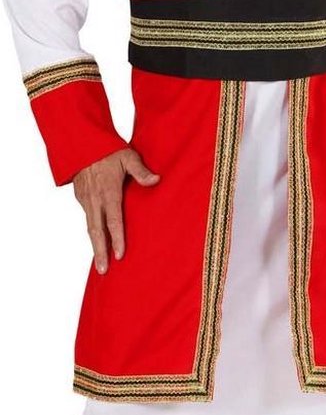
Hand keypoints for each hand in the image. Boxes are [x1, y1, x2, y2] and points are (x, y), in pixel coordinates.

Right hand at [73, 148, 159, 273]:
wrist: (81, 143)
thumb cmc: (108, 149)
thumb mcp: (128, 156)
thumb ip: (141, 171)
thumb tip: (157, 180)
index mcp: (108, 192)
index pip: (113, 220)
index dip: (116, 239)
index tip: (119, 255)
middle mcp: (95, 199)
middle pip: (96, 231)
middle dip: (100, 252)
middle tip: (103, 271)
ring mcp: (85, 200)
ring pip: (90, 227)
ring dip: (95, 246)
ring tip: (100, 263)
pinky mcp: (80, 198)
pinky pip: (87, 218)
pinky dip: (92, 232)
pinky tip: (98, 241)